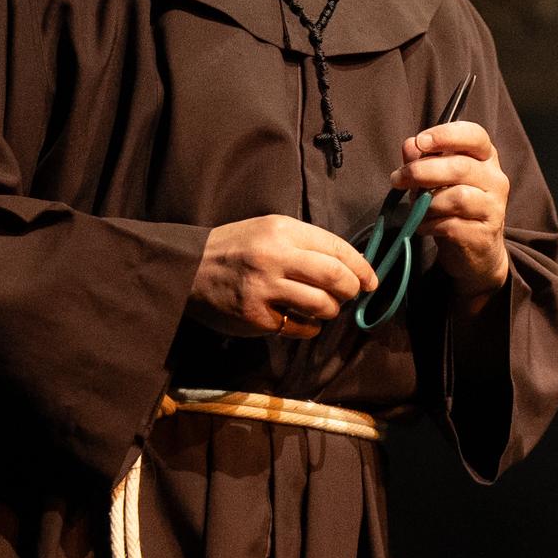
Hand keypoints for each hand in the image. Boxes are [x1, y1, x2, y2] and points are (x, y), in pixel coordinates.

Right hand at [191, 214, 373, 336]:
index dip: (361, 266)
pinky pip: (301, 327)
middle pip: (334, 277)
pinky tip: (300, 319)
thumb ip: (304, 243)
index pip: (336, 248)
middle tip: (350, 294)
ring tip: (324, 307)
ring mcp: (265, 289)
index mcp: (282, 230)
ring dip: (332, 310)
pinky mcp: (257, 317)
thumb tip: (349, 265)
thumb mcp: (267, 230)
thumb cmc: (234, 248)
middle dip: (351, 289)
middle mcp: (274, 257)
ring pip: (322, 305)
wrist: (187, 269)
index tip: (370, 280)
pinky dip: (310, 326)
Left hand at [395, 120, 509, 301]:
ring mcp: (493, 207)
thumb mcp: (436, 179)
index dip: (446, 135)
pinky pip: (451, 225)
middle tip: (398, 179)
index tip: (420, 141)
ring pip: (457, 198)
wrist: (476, 251)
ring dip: (427, 203)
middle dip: (422, 171)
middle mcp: (495, 179)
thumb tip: (410, 145)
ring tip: (416, 209)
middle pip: (460, 167)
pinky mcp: (484, 233)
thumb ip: (423, 159)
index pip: (475, 135)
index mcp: (485, 158)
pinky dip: (430, 225)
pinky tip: (423, 226)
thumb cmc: (453, 208)